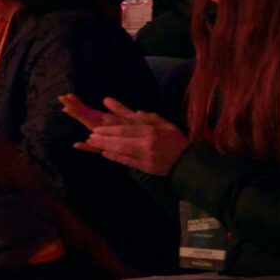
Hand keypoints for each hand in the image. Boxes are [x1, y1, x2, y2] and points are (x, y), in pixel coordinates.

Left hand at [70, 97, 189, 175]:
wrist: (189, 162)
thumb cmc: (177, 141)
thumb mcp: (167, 125)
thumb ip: (152, 117)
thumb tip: (137, 111)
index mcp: (152, 132)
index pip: (126, 130)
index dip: (109, 130)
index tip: (97, 129)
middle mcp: (147, 144)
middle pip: (120, 140)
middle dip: (103, 138)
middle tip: (90, 136)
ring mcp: (146, 157)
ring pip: (121, 151)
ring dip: (105, 146)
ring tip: (92, 143)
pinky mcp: (146, 167)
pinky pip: (127, 161)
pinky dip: (115, 157)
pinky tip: (105, 153)